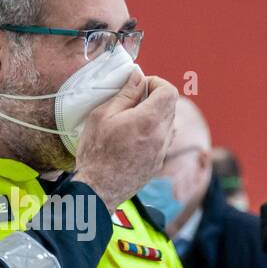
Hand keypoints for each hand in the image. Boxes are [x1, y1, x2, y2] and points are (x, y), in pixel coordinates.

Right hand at [72, 71, 176, 211]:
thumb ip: (125, 94)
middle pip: (170, 106)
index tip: (139, 86)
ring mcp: (161, 152)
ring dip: (154, 116)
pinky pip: (163, 140)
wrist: (98, 190)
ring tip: (131, 120)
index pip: (168, 91)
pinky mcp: (157, 163)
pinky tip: (132, 137)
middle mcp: (162, 136)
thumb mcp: (103, 116)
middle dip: (154, 98)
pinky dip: (153, 132)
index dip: (155, 83)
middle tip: (131, 102)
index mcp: (149, 120)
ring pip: (168, 124)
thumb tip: (138, 77)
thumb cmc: (96, 153)